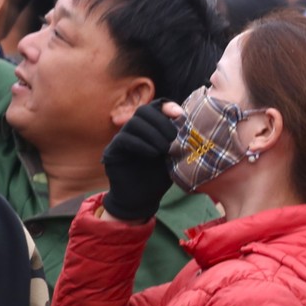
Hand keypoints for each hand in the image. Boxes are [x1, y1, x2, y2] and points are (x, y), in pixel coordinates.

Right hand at [100, 101, 182, 222]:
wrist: (141, 199)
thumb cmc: (159, 178)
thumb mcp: (173, 158)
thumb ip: (177, 141)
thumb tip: (192, 128)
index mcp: (149, 128)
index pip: (155, 107)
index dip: (167, 107)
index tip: (180, 115)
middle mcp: (134, 130)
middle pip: (144, 110)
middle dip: (160, 121)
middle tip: (172, 138)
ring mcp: (121, 139)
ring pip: (134, 122)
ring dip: (152, 134)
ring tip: (164, 149)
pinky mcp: (112, 150)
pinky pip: (124, 139)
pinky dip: (141, 144)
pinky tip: (153, 154)